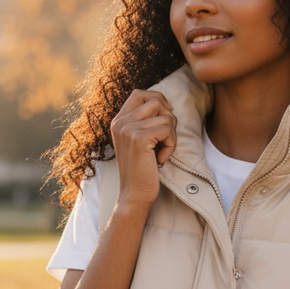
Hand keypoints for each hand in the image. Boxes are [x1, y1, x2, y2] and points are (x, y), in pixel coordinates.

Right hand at [110, 89, 176, 209]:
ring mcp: (128, 129)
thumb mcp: (139, 142)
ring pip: (166, 117)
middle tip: (165, 140)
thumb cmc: (142, 170)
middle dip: (169, 119)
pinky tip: (161, 159)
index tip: (166, 116)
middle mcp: (120, 122)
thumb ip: (144, 122)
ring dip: (171, 135)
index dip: (158, 99)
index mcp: (118, 121)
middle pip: (156, 101)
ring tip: (161, 152)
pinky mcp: (139, 138)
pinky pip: (168, 130)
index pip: (139, 93)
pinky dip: (171, 145)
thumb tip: (166, 105)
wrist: (134, 195)